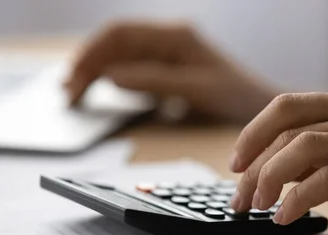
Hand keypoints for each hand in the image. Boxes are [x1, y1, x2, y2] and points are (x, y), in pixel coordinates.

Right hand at [64, 21, 276, 122]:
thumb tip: (111, 76)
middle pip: (115, 42)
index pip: (120, 35)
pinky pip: (132, 66)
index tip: (74, 77)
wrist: (260, 105)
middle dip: (88, 63)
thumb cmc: (236, 96)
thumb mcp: (196, 90)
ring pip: (120, 53)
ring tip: (75, 92)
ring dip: (96, 70)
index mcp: (175, 35)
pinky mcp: (167, 65)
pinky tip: (100, 90)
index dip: (92, 54)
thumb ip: (153, 81)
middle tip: (68, 91)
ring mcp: (167, 50)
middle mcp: (168, 37)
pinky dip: (112, 77)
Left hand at [229, 92, 327, 234]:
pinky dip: (300, 199)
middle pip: (290, 130)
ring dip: (270, 181)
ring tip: (258, 208)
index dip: (254, 133)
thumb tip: (280, 167)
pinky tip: (288, 216)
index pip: (289, 105)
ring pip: (305, 149)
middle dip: (254, 166)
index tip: (236, 162)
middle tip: (240, 198)